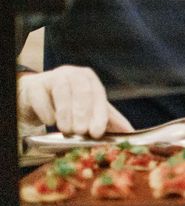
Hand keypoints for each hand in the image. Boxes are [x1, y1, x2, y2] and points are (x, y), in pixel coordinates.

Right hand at [17, 66, 132, 137]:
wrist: (35, 97)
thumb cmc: (66, 102)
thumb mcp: (88, 108)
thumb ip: (107, 118)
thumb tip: (129, 131)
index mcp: (89, 78)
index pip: (98, 95)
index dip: (99, 114)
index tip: (98, 132)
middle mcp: (72, 74)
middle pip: (82, 91)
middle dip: (83, 113)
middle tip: (82, 131)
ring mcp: (52, 77)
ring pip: (62, 92)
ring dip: (65, 113)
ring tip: (67, 130)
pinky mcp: (34, 86)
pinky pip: (40, 97)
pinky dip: (46, 111)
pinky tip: (50, 122)